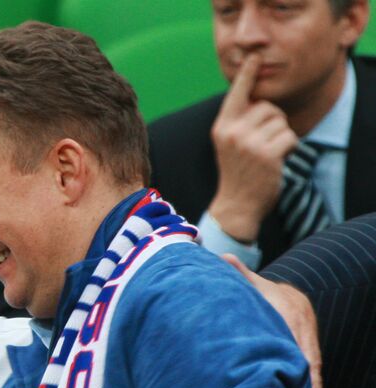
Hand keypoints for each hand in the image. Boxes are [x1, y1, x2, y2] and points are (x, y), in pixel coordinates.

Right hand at [208, 54, 299, 243]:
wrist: (235, 207)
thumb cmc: (238, 174)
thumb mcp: (230, 144)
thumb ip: (240, 121)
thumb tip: (257, 98)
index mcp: (222, 126)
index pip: (237, 94)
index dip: (247, 74)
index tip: (254, 57)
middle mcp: (232, 131)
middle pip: (268, 107)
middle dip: (273, 122)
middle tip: (261, 146)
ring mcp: (248, 142)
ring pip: (281, 121)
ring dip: (282, 136)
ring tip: (267, 155)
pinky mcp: (266, 153)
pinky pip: (290, 136)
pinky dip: (289, 149)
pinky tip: (276, 162)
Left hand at [221, 254, 322, 387]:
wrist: (286, 294)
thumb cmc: (262, 293)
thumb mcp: (253, 284)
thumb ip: (240, 275)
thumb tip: (223, 258)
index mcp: (289, 309)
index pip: (290, 331)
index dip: (289, 349)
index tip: (285, 366)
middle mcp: (301, 324)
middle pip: (304, 351)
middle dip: (303, 374)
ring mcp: (307, 337)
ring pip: (311, 363)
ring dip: (311, 384)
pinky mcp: (308, 348)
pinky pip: (313, 367)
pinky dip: (313, 384)